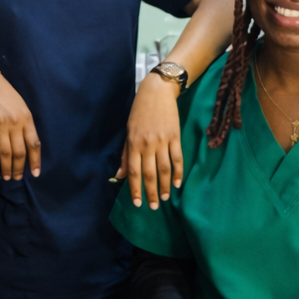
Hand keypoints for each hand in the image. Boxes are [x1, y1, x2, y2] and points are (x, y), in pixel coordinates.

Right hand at [0, 63, 39, 180]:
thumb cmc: (5, 95)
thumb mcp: (21, 107)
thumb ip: (25, 125)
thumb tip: (28, 146)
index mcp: (26, 118)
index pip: (34, 144)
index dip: (35, 161)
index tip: (35, 173)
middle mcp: (14, 123)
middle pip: (18, 152)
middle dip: (18, 168)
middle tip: (17, 178)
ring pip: (4, 152)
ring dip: (5, 167)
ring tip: (5, 177)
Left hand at [116, 72, 183, 208]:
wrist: (157, 92)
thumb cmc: (139, 112)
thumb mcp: (128, 131)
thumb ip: (125, 154)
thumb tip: (120, 175)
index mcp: (133, 143)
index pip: (133, 171)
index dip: (135, 189)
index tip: (138, 203)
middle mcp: (147, 144)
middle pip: (149, 173)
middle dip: (151, 192)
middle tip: (153, 207)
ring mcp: (162, 140)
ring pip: (164, 168)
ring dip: (165, 185)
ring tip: (165, 198)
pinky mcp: (175, 136)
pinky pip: (177, 158)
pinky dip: (178, 172)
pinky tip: (177, 183)